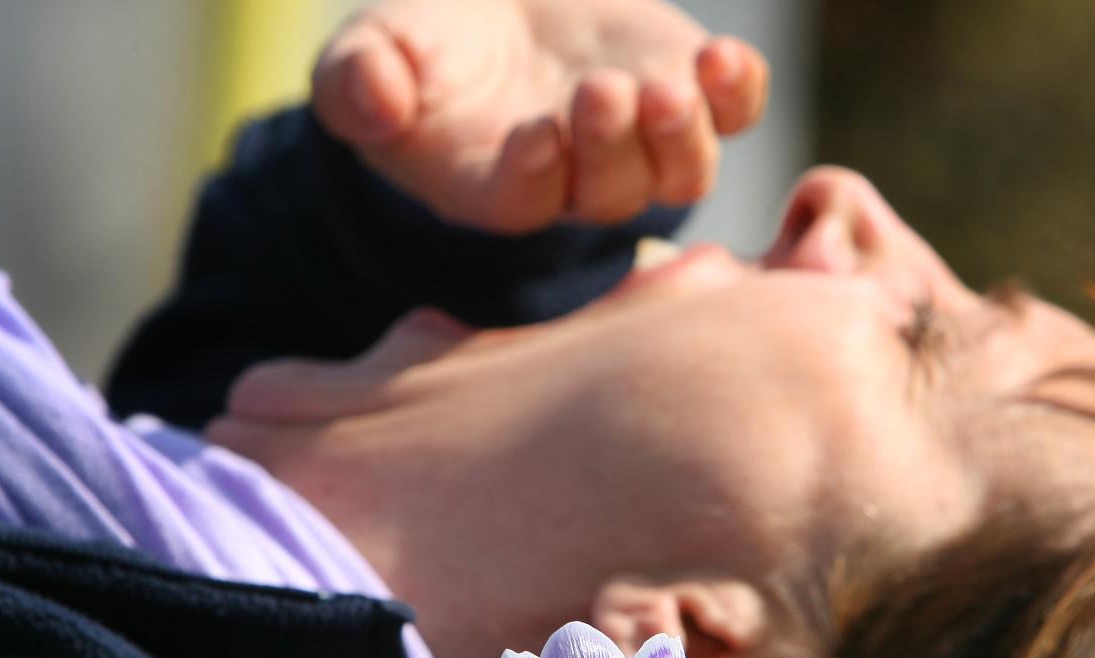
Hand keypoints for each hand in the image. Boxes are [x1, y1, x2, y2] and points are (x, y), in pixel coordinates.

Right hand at [311, 0, 770, 233]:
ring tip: (671, 88)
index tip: (534, 134)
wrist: (492, 11)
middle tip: (599, 93)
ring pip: (678, 168)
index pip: (523, 202)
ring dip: (680, 133)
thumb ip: (358, 85)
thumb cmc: (419, 46)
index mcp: (497, 188)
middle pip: (609, 191)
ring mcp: (642, 143)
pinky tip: (722, 59)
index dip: (533, 175)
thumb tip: (372, 102)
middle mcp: (578, 183)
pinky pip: (730, 114)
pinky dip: (735, 93)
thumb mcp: (368, 54)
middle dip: (609, 146)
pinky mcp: (689, 95)